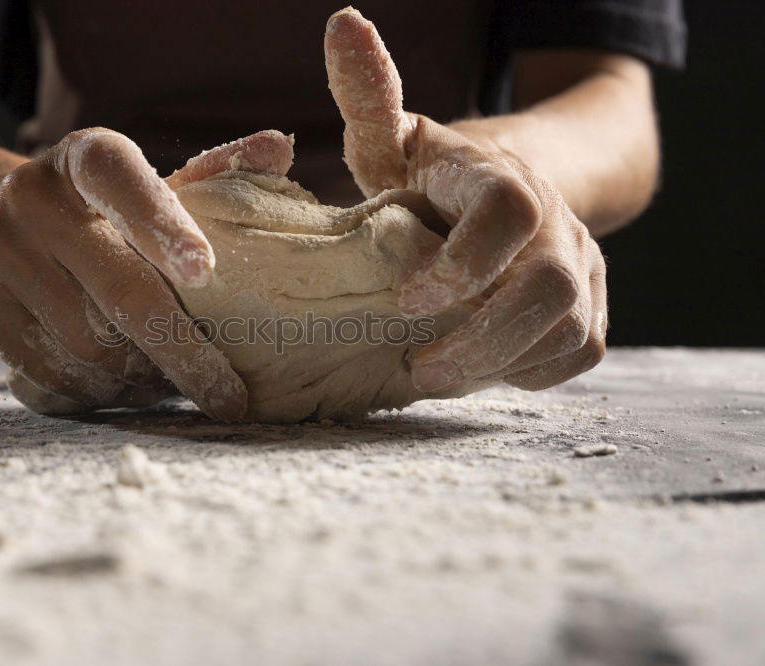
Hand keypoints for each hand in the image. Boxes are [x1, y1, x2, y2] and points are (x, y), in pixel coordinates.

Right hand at [0, 129, 293, 418]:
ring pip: (88, 345)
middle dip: (183, 353)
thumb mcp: (145, 181)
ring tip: (175, 385)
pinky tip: (128, 386)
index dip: (164, 226)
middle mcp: (32, 197)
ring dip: (142, 379)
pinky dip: (100, 391)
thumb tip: (281, 147)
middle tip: (228, 396)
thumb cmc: (97, 208)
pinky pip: (52, 371)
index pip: (124, 184)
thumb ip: (213, 172)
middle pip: (119, 289)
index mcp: (84, 158)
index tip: (205, 272)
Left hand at [324, 8, 606, 394]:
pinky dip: (534, 370)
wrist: (506, 195)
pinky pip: (583, 350)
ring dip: (502, 362)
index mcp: (500, 176)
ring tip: (437, 375)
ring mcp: (582, 261)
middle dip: (481, 338)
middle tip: (421, 369)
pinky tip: (486, 369)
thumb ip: (370, 97)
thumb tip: (342, 23)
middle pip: (549, 286)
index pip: (507, 210)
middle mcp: (554, 218)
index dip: (461, 262)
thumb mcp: (396, 139)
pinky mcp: (592, 302)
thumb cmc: (432, 175)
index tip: (405, 300)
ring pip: (571, 327)